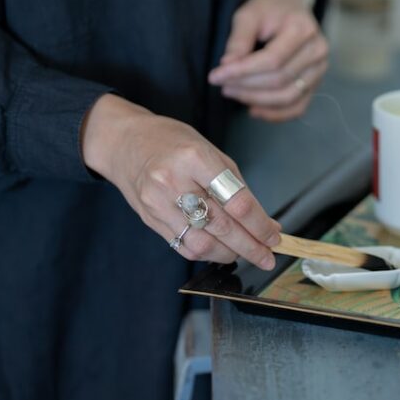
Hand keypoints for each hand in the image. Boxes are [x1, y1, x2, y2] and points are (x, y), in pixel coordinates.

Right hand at [81, 94, 280, 268]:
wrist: (125, 143)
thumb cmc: (172, 142)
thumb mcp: (211, 151)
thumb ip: (238, 188)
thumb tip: (265, 222)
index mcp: (195, 158)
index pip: (236, 201)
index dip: (260, 225)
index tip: (274, 236)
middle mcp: (174, 182)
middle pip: (222, 227)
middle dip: (251, 246)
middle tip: (268, 256)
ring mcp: (159, 204)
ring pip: (202, 245)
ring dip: (231, 254)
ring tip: (247, 253)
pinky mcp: (151, 220)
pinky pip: (184, 247)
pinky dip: (208, 253)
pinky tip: (222, 250)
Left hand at [208, 0, 327, 121]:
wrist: (290, 5)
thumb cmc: (268, 8)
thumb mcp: (248, 15)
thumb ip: (238, 40)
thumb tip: (227, 68)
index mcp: (303, 29)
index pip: (272, 60)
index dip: (242, 72)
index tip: (216, 76)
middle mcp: (317, 50)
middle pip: (279, 80)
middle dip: (247, 87)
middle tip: (222, 86)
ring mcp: (320, 69)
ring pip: (287, 97)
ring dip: (257, 101)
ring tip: (234, 94)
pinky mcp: (316, 82)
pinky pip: (298, 107)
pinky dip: (275, 114)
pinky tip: (254, 110)